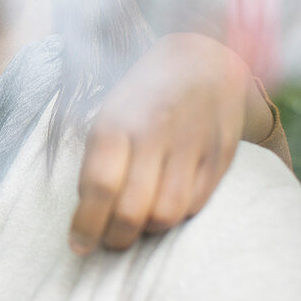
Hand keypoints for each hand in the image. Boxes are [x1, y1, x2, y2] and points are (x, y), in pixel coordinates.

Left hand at [68, 33, 264, 253]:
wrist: (203, 56)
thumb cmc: (144, 92)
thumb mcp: (110, 112)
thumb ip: (99, 159)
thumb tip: (86, 214)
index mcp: (118, 119)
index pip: (99, 186)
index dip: (86, 224)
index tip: (78, 245)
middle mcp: (155, 132)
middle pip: (133, 210)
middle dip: (115, 238)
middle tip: (107, 242)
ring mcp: (192, 144)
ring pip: (166, 215)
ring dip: (147, 232)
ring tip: (135, 228)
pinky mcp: (221, 155)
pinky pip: (196, 206)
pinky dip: (177, 217)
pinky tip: (164, 208)